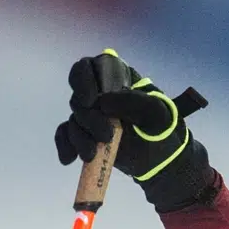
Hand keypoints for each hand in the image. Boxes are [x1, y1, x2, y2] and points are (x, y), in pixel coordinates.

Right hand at [54, 49, 212, 210]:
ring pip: (74, 119)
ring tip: (93, 155)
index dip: (83, 79)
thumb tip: (103, 101)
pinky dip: (65, 146)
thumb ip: (135, 101)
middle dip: (89, 119)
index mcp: (118, 79)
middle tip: (106, 136)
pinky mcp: (85, 134)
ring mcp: (92, 114)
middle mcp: (101, 94)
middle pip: (80, 98)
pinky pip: (66, 135)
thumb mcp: (158, 114)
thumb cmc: (163, 132)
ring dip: (80, 137)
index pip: (91, 66)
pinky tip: (69, 159)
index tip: (90, 101)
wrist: (162, 162)